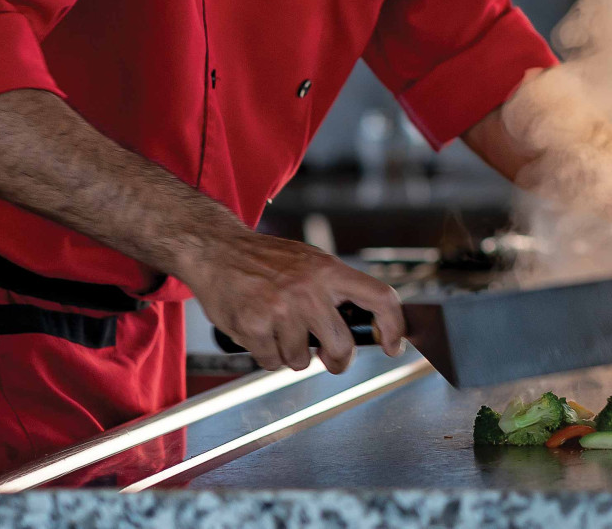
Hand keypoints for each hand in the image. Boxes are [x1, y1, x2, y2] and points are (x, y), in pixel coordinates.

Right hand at [180, 231, 404, 372]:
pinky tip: (261, 334)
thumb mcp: (310, 262)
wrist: (217, 249)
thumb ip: (335, 289)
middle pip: (342, 345)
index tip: (394, 347)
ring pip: (302, 360)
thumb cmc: (266, 260)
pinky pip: (271, 362)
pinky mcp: (254, 326)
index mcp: (329, 271)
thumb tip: (366, 325)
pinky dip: (268, 356)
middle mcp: (308, 290)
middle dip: (337, 361)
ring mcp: (280, 309)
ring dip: (293, 355)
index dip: (394, 326)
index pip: (379, 298)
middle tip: (330, 359)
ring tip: (281, 332)